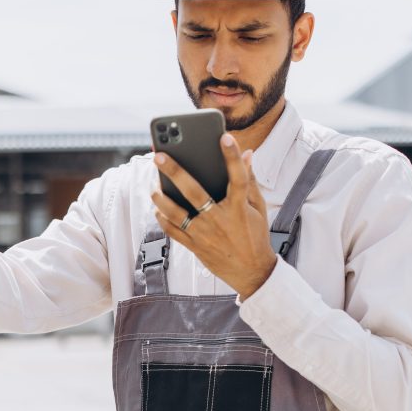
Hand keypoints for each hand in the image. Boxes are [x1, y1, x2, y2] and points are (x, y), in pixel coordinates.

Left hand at [151, 133, 276, 300]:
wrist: (252, 273)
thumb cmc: (255, 236)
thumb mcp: (258, 208)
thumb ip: (250, 181)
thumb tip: (248, 154)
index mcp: (239, 208)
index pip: (237, 177)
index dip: (232, 156)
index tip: (225, 137)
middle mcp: (219, 219)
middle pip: (194, 192)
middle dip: (175, 172)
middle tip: (159, 155)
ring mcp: (205, 234)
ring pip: (176, 213)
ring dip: (161, 198)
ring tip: (153, 186)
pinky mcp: (195, 246)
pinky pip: (173, 231)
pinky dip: (163, 219)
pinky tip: (158, 208)